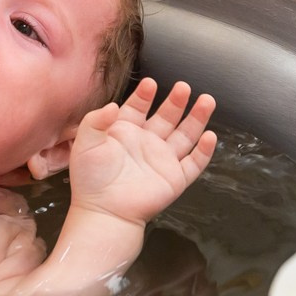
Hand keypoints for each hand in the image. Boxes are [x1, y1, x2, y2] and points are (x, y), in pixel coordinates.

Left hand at [68, 78, 216, 226]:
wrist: (104, 212)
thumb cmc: (91, 180)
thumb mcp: (85, 144)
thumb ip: (95, 120)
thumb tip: (113, 104)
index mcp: (125, 133)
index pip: (138, 108)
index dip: (144, 95)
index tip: (150, 83)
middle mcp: (146, 144)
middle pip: (167, 117)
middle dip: (176, 101)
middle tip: (183, 87)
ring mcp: (163, 160)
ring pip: (185, 135)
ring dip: (197, 118)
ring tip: (207, 100)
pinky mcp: (175, 179)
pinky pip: (194, 163)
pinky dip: (204, 151)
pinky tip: (210, 136)